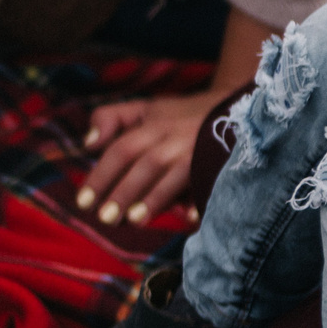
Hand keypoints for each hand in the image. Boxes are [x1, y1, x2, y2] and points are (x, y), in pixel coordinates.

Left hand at [79, 5, 275, 225]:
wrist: (243, 106)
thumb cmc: (181, 115)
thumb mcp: (144, 108)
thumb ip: (109, 118)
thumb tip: (87, 145)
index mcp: (155, 123)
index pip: (122, 149)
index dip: (101, 175)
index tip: (83, 203)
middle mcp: (179, 135)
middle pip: (147, 163)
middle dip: (125, 191)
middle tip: (105, 219)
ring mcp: (204, 148)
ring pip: (178, 172)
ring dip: (157, 197)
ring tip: (134, 221)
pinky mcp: (226, 161)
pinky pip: (213, 181)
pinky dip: (202, 199)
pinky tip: (189, 218)